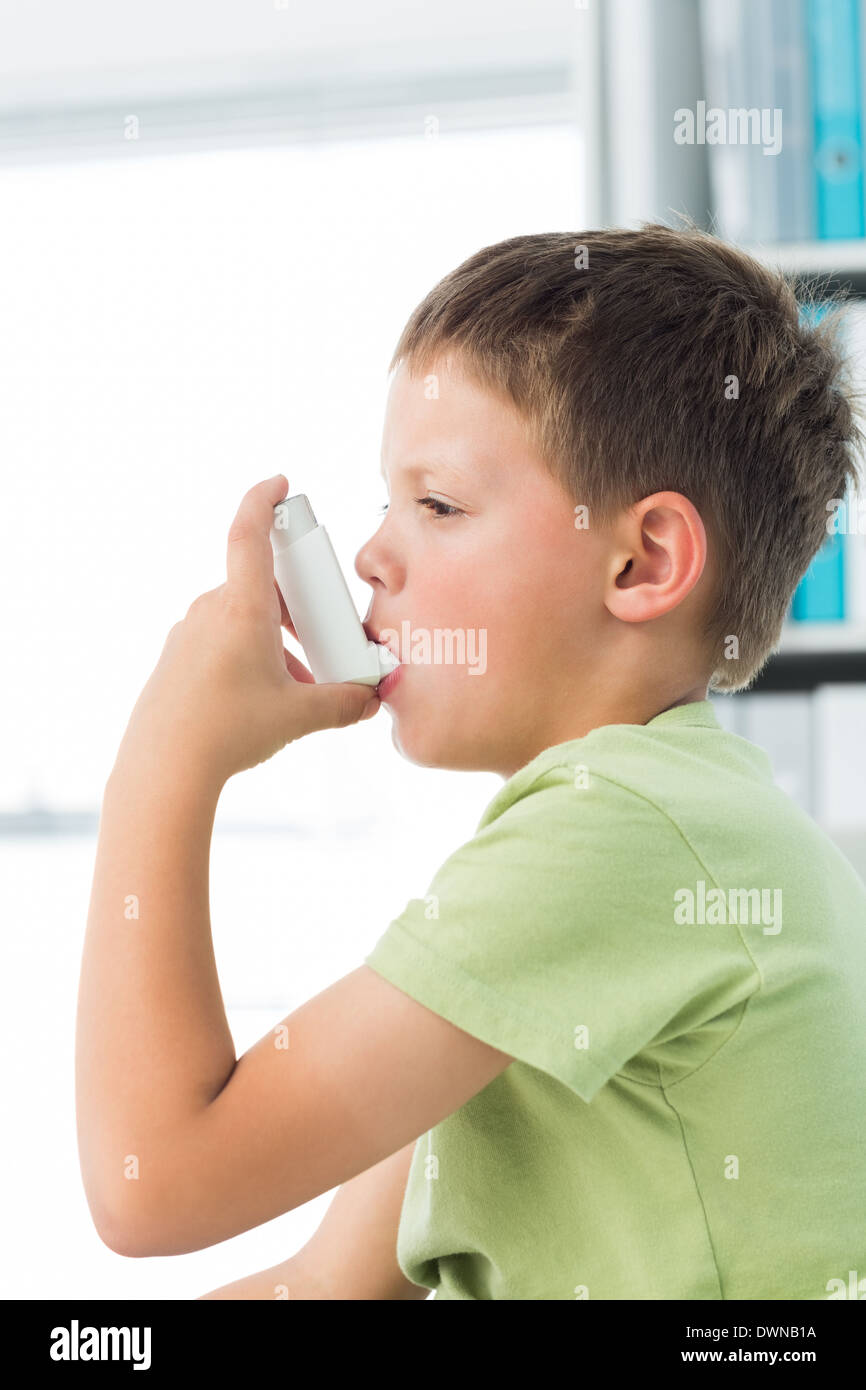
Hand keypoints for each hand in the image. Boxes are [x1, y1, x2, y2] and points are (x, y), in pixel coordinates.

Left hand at [114, 475, 379, 787]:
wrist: (164, 768)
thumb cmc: (227, 732)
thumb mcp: (298, 717)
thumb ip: (342, 704)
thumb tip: (369, 701)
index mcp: (241, 609)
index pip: (249, 533)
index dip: (263, 499)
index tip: (279, 484)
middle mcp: (210, 612)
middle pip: (259, 587)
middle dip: (296, 608)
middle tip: (322, 635)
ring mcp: (189, 635)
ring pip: (241, 619)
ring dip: (274, 640)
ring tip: (298, 684)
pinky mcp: (176, 660)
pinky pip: (220, 643)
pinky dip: (249, 657)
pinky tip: (263, 698)